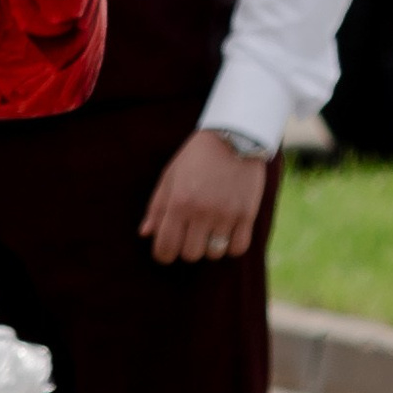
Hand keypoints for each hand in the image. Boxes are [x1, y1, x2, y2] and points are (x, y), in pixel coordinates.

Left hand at [139, 129, 268, 266]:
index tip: (165, 251)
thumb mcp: (170, 176)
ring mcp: (226, 215)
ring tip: (209, 229)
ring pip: (214, 253)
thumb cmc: (196, 158)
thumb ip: (157, 207)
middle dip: (186, 248)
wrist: (234, 137)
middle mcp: (202, 212)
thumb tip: (145, 234)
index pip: (165, 247)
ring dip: (209, 246)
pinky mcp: (247, 215)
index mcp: (178, 202)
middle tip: (189, 234)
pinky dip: (231, 246)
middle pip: (190, 254)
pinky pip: (238, 248)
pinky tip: (226, 232)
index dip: (163, 254)